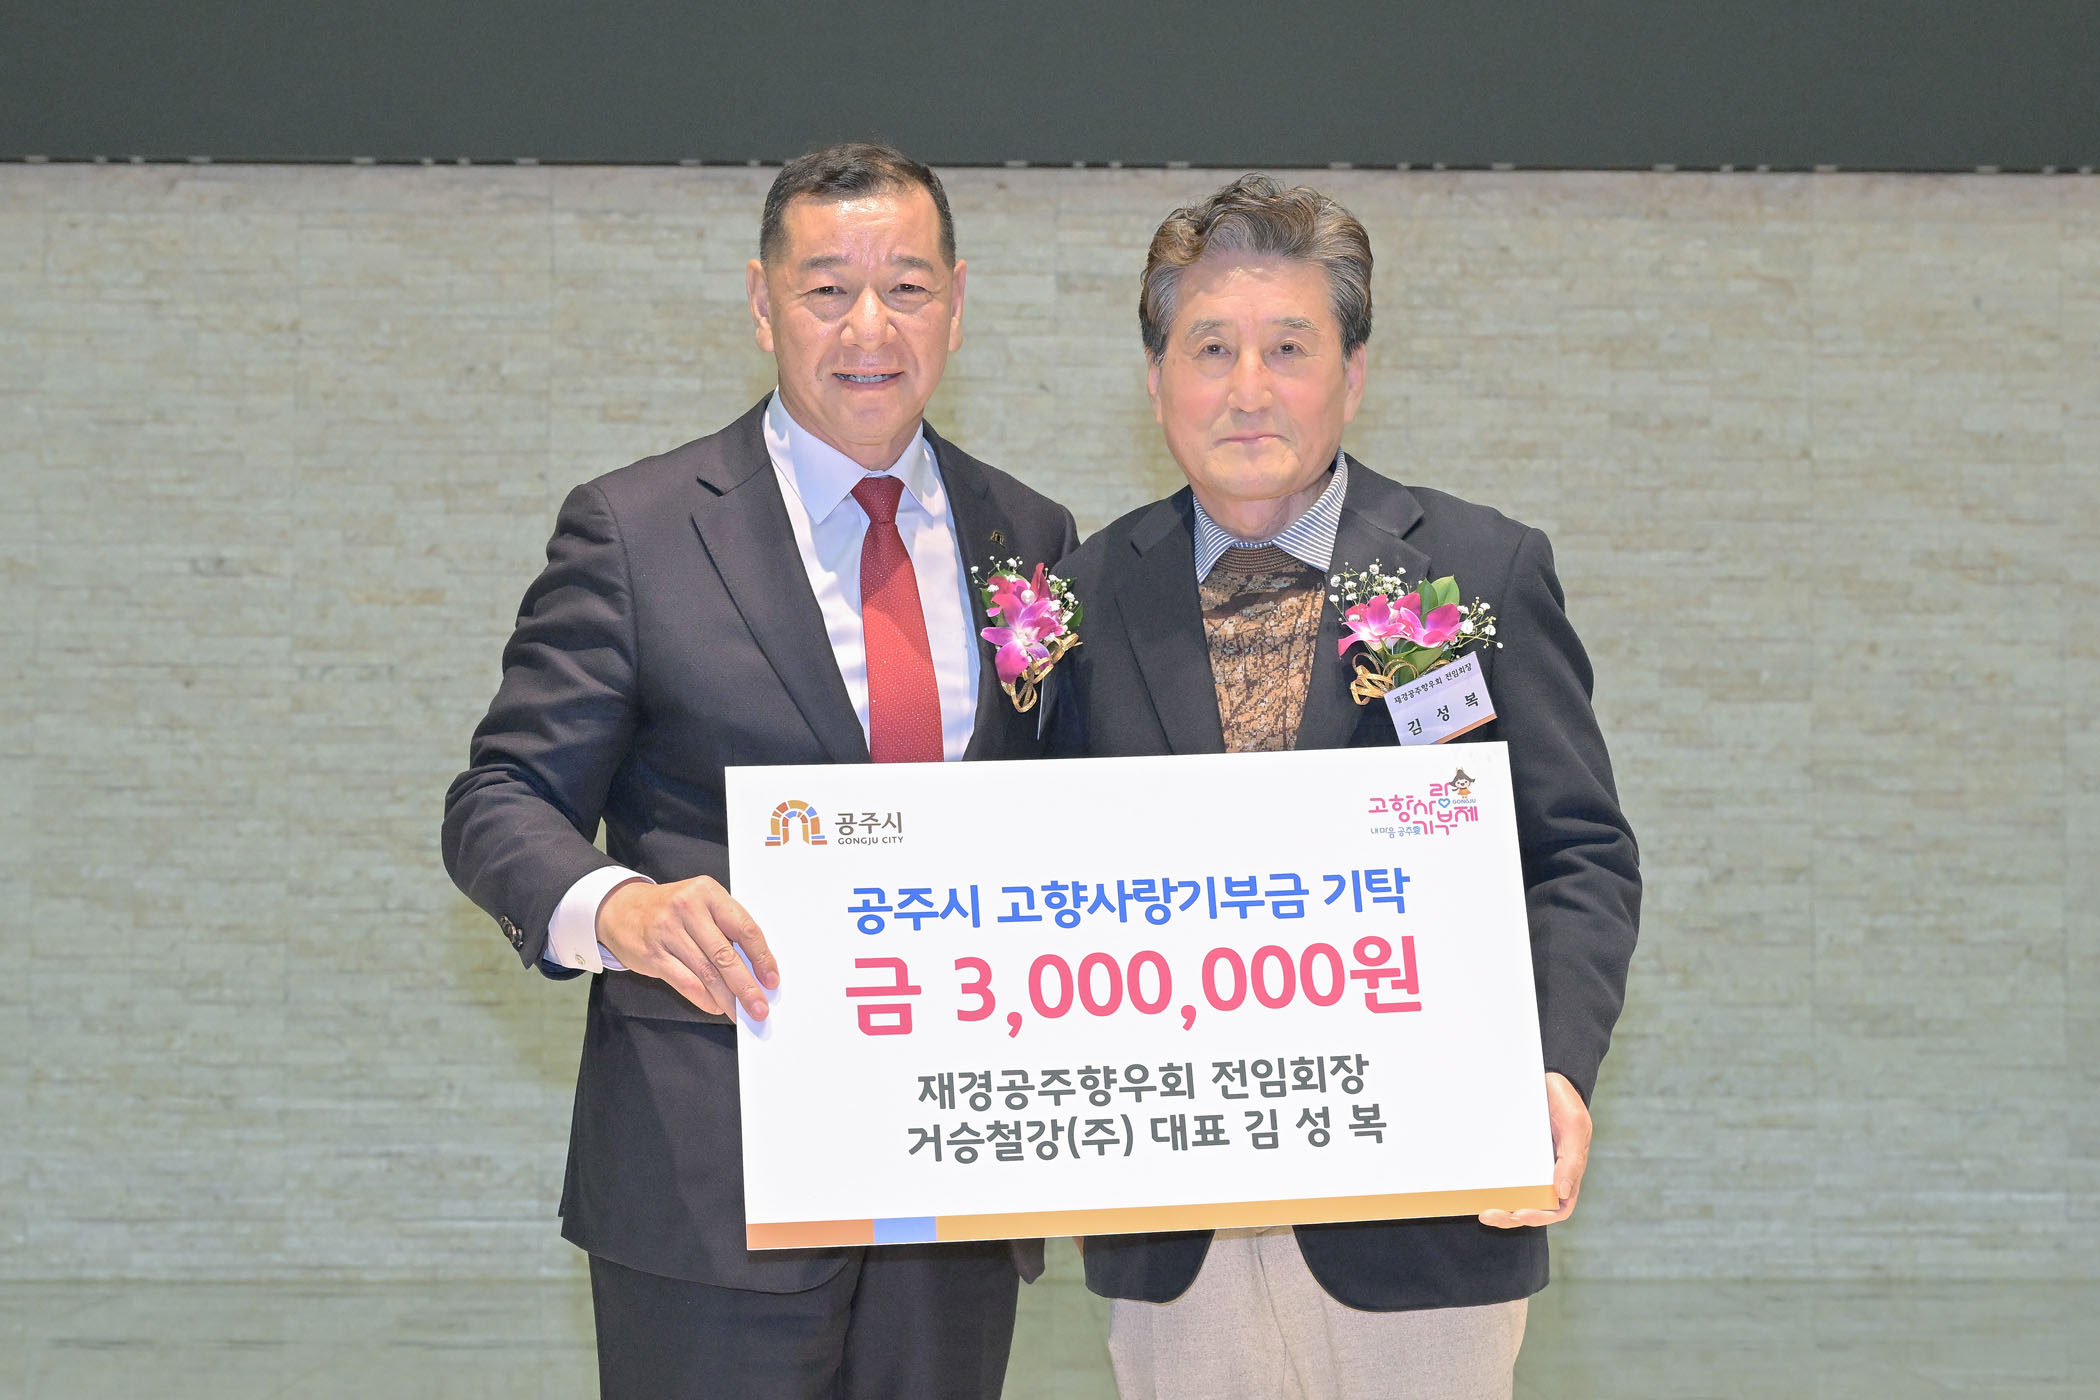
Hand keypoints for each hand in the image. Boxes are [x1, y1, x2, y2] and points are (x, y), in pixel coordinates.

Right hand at [595, 876, 779, 1020]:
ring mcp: (667, 931)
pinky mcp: (652, 954)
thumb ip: (726, 927)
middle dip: (746, 986)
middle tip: (759, 1007)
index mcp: (708, 892)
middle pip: (725, 955)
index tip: (771, 980)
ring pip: (706, 973)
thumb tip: (755, 968)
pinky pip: (685, 982)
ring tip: (740, 1012)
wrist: (621, 909)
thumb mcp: (701, 903)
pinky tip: (716, 1006)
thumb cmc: (672, 909)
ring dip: (727, 998)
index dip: (761, 957)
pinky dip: (704, 998)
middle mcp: (688, 908)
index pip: (744, 928)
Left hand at [1479, 1071, 1589, 1228]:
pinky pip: (1503, 1175)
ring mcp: (1530, 1166)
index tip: (1519, 1213)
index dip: (1540, 1216)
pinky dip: (1492, 1187)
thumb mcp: (1575, 1127)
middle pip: (1532, 1208)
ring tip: (1483, 1211)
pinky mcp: (1514, 1154)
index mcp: (1567, 1174)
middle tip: (1489, 1215)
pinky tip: (1477, 1188)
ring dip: (1501, 1209)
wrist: (1549, 1078)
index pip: (1557, 1208)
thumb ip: (1572, 1160)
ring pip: (1516, 1197)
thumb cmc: (1567, 1103)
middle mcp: (1548, 1174)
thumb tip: (1562, 1192)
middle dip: (1511, 1217)